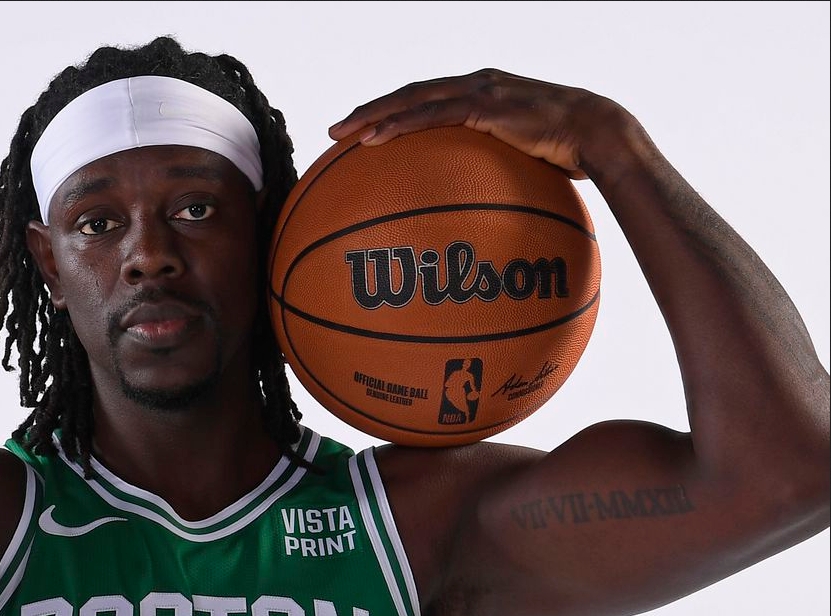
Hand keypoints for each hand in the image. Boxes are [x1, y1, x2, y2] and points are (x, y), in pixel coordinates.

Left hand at [328, 68, 635, 179]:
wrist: (600, 135)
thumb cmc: (569, 154)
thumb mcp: (526, 162)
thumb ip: (499, 173)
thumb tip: (483, 211)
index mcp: (483, 93)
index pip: (428, 99)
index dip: (393, 112)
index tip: (362, 131)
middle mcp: (476, 84)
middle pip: (410, 94)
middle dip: (369, 111)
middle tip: (336, 131)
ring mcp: (479, 91)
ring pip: (412, 99)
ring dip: (372, 116)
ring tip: (341, 134)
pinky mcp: (485, 104)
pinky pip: (431, 114)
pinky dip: (398, 125)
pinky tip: (372, 142)